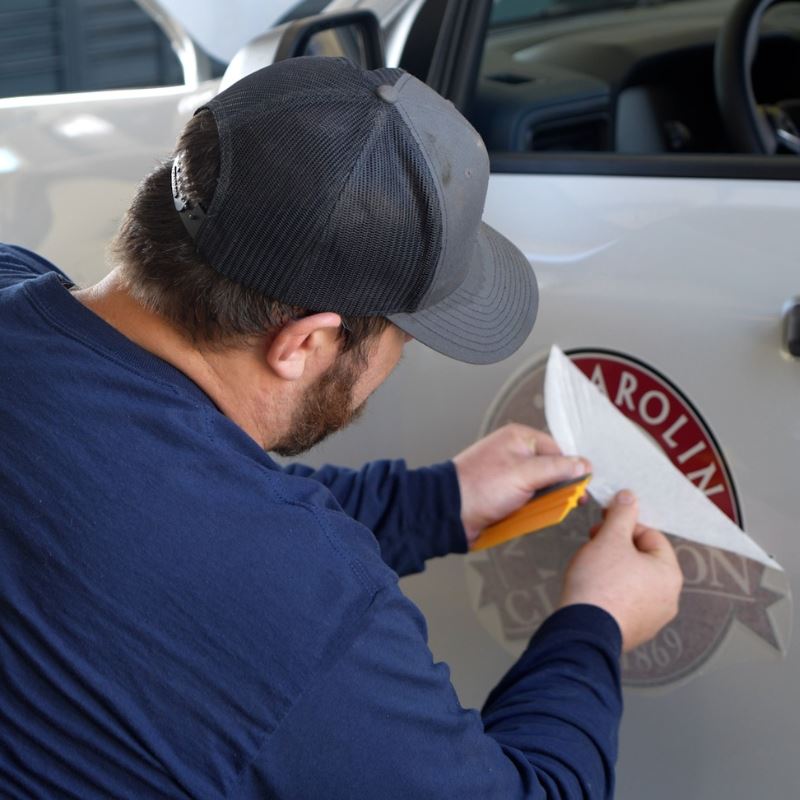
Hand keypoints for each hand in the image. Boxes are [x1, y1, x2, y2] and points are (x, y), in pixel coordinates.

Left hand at [452, 423, 590, 544]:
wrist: (449, 512)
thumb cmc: (478, 486)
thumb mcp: (525, 474)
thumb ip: (557, 469)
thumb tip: (582, 465)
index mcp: (519, 439)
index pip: (558, 451)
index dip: (571, 469)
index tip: (579, 487)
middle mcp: (514, 454)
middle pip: (551, 472)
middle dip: (557, 490)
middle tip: (563, 502)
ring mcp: (508, 476)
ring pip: (540, 490)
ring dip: (542, 504)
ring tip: (534, 510)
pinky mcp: (503, 495)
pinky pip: (526, 502)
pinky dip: (528, 511)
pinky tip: (524, 516)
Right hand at [559, 490, 682, 651]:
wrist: (583, 629)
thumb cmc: (599, 585)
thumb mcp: (609, 538)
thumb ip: (621, 514)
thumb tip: (629, 498)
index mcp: (669, 573)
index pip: (650, 535)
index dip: (624, 525)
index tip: (604, 523)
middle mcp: (668, 598)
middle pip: (642, 558)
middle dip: (616, 547)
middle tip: (594, 544)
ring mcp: (653, 618)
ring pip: (633, 581)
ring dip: (613, 569)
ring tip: (590, 568)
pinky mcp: (635, 631)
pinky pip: (625, 602)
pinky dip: (611, 593)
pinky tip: (593, 590)